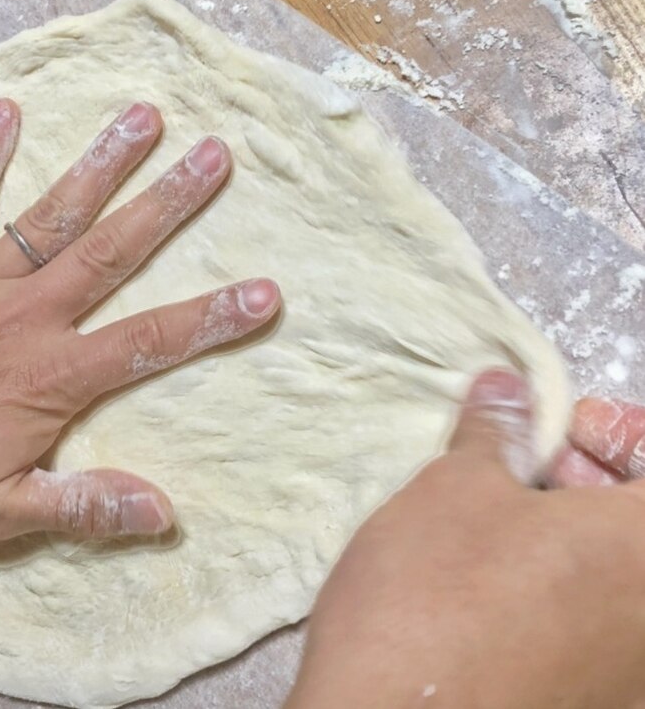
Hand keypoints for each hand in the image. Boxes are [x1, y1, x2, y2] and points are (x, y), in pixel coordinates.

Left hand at [0, 98, 279, 548]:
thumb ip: (81, 506)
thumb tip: (163, 513)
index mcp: (49, 376)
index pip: (150, 342)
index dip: (212, 318)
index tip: (265, 292)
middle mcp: (23, 315)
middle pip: (111, 251)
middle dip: (167, 204)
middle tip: (212, 156)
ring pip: (50, 213)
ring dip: (100, 164)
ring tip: (142, 116)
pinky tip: (8, 114)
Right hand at [286, 370, 644, 708]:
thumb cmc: (435, 587)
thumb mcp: (456, 487)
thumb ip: (497, 431)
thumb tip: (506, 383)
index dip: (618, 431)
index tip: (560, 425)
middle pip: (639, 526)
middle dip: (591, 477)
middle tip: (526, 464)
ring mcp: (627, 676)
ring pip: (618, 580)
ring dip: (573, 532)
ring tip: (503, 518)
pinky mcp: (588, 705)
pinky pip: (596, 630)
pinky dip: (562, 587)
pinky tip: (497, 581)